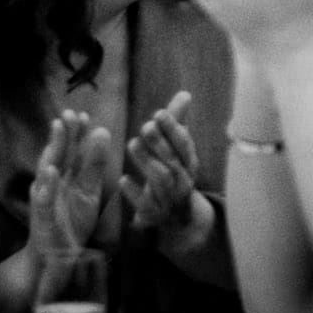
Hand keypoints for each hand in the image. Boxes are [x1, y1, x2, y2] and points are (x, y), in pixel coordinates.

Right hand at [28, 111, 115, 259]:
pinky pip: (43, 199)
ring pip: (46, 171)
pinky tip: (51, 170)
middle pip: (57, 154)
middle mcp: (52, 184)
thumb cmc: (73, 218)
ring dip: (52, 150)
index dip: (76, 133)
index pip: (70, 151)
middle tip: (68, 113)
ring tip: (58, 129)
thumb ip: (94, 163)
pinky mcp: (42, 217)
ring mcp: (45, 199)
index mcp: (65, 177)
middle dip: (62, 134)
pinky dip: (46, 185)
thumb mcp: (89, 189)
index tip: (84, 114)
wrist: (61, 255)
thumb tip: (101, 130)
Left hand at [119, 91, 203, 237]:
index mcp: (189, 163)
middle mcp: (184, 181)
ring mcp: (170, 199)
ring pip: (162, 180)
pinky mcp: (155, 216)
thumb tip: (185, 93)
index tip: (158, 113)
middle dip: (160, 142)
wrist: (178, 219)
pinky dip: (135, 194)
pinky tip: (124, 179)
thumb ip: (177, 123)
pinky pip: (147, 206)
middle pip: (174, 160)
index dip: (173, 128)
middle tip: (144, 126)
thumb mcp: (177, 152)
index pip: (185, 144)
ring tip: (132, 144)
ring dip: (148, 161)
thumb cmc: (174, 176)